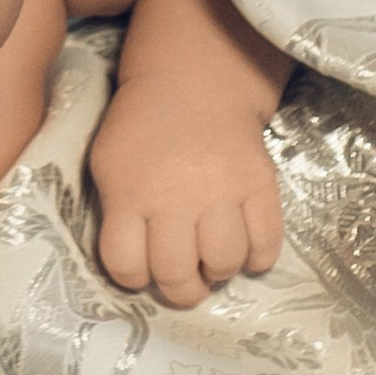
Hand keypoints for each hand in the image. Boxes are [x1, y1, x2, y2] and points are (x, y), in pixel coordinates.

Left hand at [90, 102, 284, 310]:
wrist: (192, 83)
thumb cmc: (143, 129)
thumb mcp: (108, 164)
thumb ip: (116, 213)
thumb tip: (135, 267)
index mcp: (129, 194)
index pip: (125, 264)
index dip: (133, 279)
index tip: (142, 271)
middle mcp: (175, 197)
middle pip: (176, 274)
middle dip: (180, 290)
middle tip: (185, 282)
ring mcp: (221, 191)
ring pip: (223, 263)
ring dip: (218, 272)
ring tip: (213, 258)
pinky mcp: (260, 184)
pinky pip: (266, 245)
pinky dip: (257, 259)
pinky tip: (245, 249)